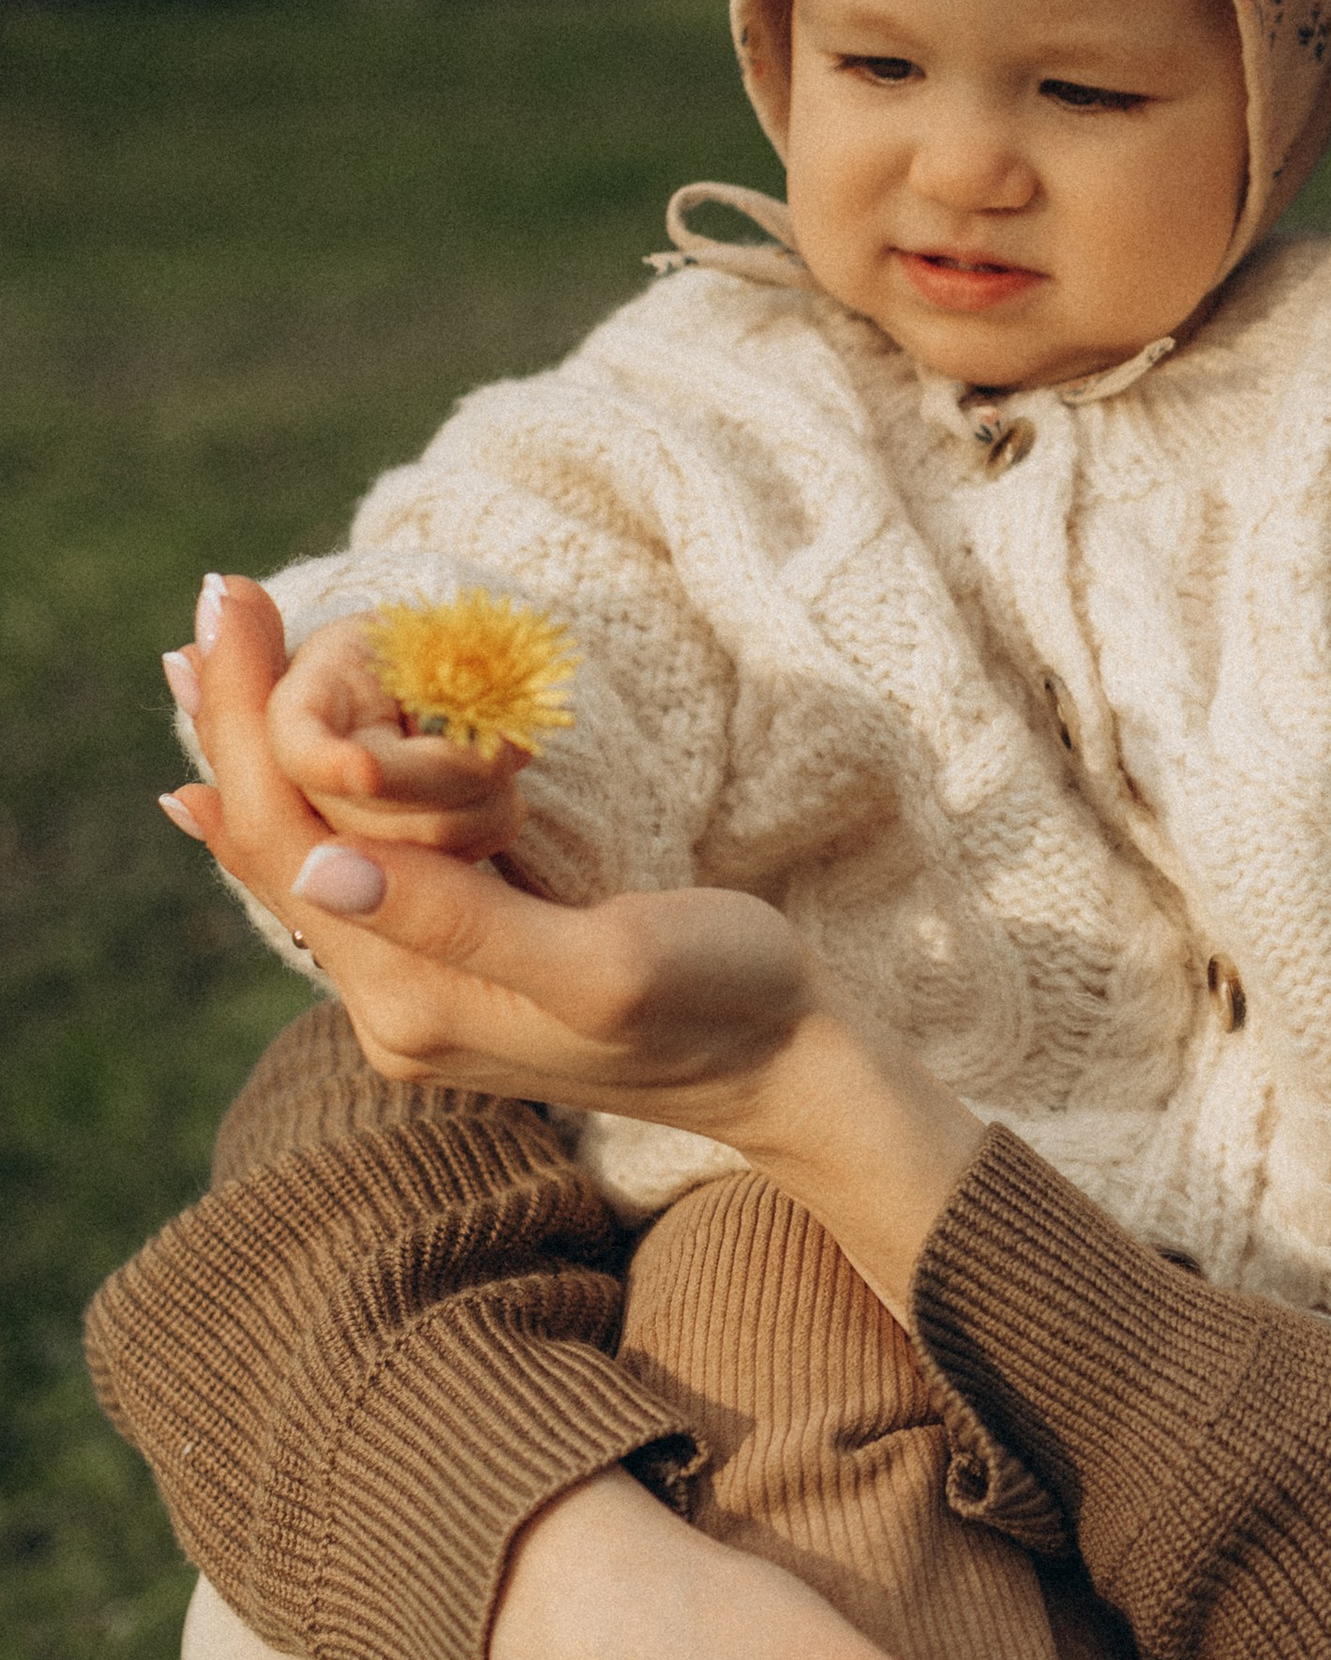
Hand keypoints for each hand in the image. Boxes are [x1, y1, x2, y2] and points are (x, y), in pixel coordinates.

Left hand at [163, 578, 982, 1302]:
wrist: (784, 1064)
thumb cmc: (721, 997)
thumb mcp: (605, 959)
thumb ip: (461, 921)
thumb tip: (321, 864)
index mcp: (420, 1001)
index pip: (289, 842)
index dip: (245, 719)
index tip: (227, 600)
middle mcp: (395, 1009)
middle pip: (278, 845)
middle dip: (238, 720)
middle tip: (217, 596)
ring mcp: (421, 997)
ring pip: (307, 858)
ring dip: (263, 753)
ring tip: (221, 654)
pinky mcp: (456, 975)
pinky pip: (355, 877)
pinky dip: (309, 800)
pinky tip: (272, 769)